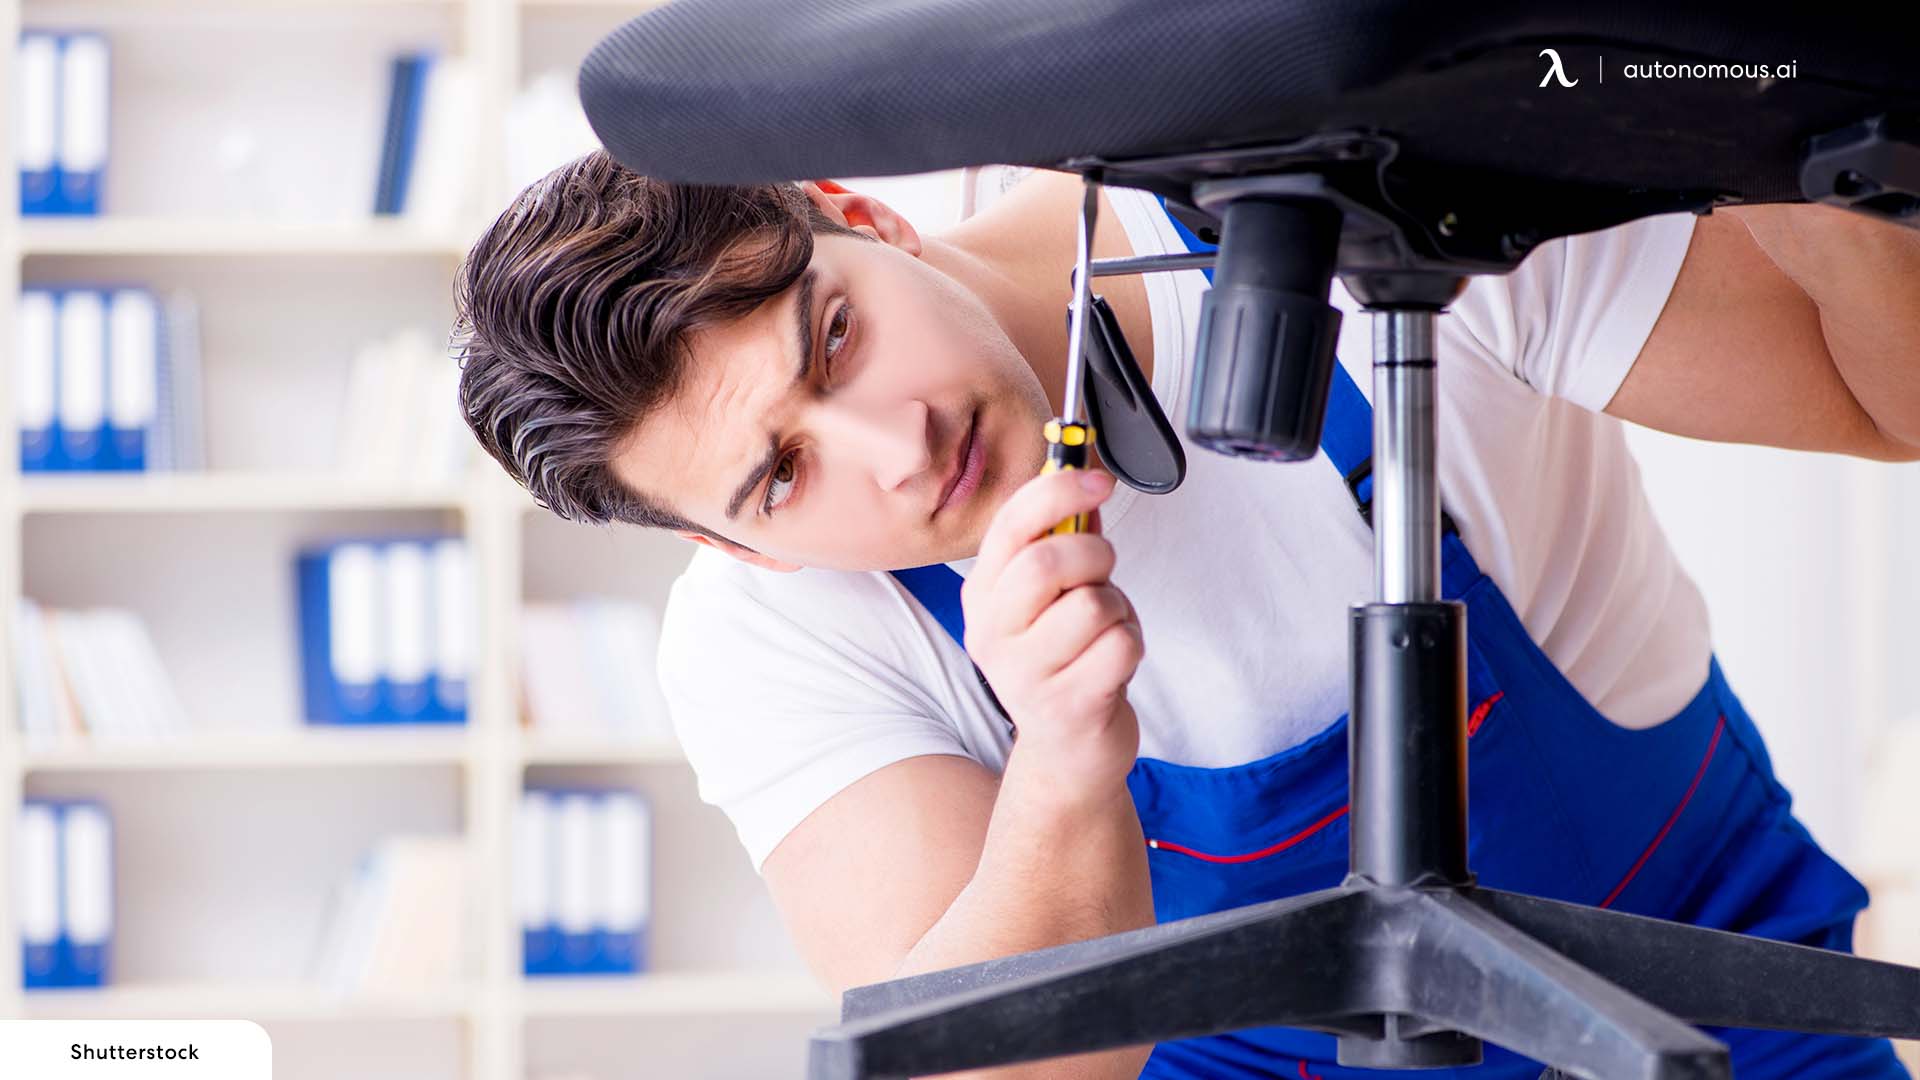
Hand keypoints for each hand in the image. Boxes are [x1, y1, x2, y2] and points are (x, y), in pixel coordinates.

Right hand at [960, 468, 1142, 796]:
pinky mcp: (1066, 705)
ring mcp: (1024, 674)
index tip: (1099, 479)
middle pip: (1048, 562)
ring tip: (1104, 629)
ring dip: (1117, 607)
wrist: (1068, 753)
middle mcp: (992, 633)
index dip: (1059, 490)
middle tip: (1103, 571)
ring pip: (1093, 604)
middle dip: (1095, 555)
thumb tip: (1080, 470)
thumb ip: (1062, 536)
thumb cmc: (1064, 661)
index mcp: (983, 595)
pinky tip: (1112, 662)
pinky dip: (1132, 644)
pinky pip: (1119, 645)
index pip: (1011, 525)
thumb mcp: (1051, 598)